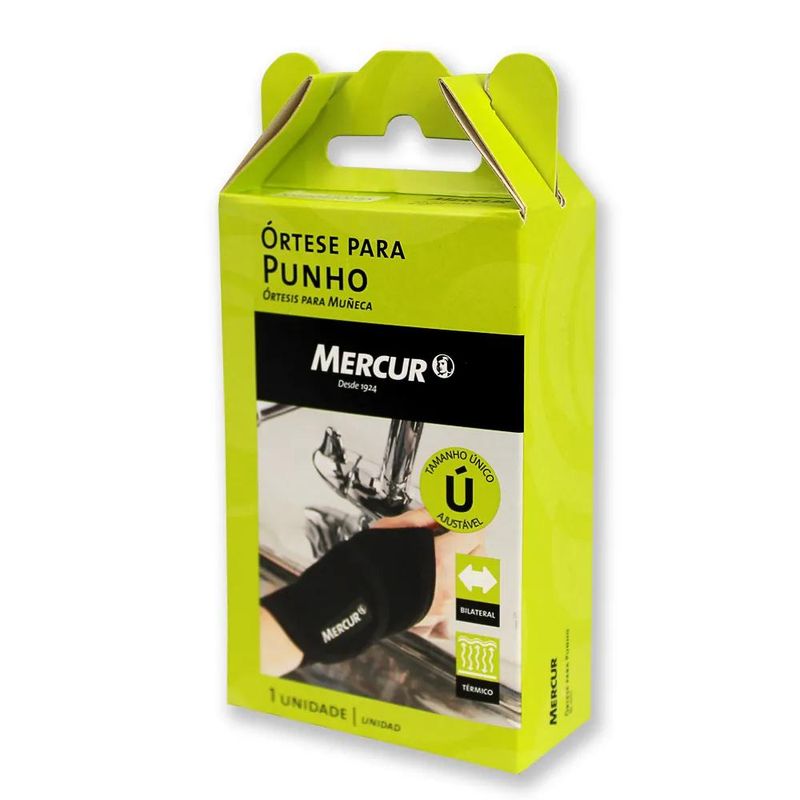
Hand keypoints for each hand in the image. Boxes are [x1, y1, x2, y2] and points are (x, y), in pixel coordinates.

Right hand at [371, 508, 484, 640]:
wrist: (348, 603)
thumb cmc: (364, 569)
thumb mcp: (391, 529)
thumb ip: (421, 518)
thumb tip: (438, 511)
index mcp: (442, 559)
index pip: (474, 531)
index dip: (470, 519)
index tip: (467, 513)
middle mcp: (449, 585)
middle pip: (480, 556)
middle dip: (471, 540)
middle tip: (458, 531)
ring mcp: (445, 604)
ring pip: (472, 580)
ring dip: (465, 563)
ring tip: (449, 555)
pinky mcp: (435, 618)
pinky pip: (457, 600)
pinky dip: (454, 588)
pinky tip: (441, 580)